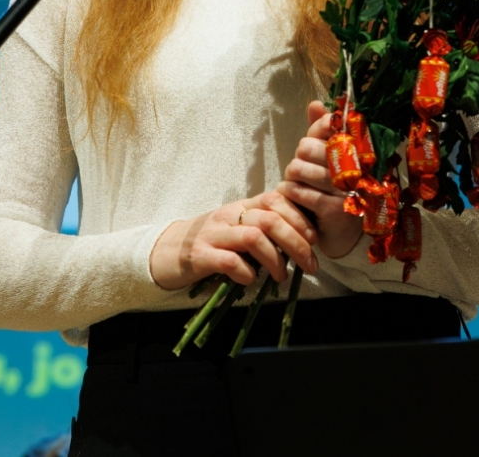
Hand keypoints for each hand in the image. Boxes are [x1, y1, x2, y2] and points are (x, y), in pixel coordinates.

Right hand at [150, 189, 318, 289]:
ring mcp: (213, 235)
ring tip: (282, 277)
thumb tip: (302, 242)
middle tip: (310, 264)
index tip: (313, 239)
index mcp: (241, 207)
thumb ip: (263, 230)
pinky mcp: (200, 256)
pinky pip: (230, 261)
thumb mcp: (237, 229)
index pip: (276, 198)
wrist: (165, 252)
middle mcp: (228, 216)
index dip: (299, 217)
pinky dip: (246, 273)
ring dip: (275, 259)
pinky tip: (251, 280)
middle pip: (270, 219)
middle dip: (296, 242)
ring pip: (253, 237)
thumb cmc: (209, 243)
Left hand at [276, 100, 365, 260]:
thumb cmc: (335, 188)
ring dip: (291, 177)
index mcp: (357, 149)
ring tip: (298, 183)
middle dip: (299, 158)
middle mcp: (356, 167)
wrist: (346, 234)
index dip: (315, 134)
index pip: (327, 125)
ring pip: (297, 169)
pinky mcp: (333, 209)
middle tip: (304, 170)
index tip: (316, 146)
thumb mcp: (329, 157)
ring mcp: (346, 189)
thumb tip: (315, 103)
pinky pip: (296, 191)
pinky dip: (288, 193)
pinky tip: (294, 196)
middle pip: (306, 147)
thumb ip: (322, 130)